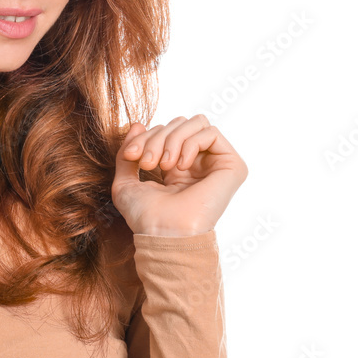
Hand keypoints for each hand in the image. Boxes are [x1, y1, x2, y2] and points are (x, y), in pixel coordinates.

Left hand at [111, 115, 247, 235]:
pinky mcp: (232, 166)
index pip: (164, 131)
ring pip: (195, 123)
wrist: (163, 233)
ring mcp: (215, 164)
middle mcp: (198, 163)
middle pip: (179, 124)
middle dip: (157, 137)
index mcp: (177, 166)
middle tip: (147, 163)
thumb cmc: (145, 216)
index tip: (131, 155)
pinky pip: (211, 133)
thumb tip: (137, 124)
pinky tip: (181, 167)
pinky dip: (190, 144)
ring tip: (163, 165)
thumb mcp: (126, 181)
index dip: (145, 137)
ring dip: (172, 139)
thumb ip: (128, 153)